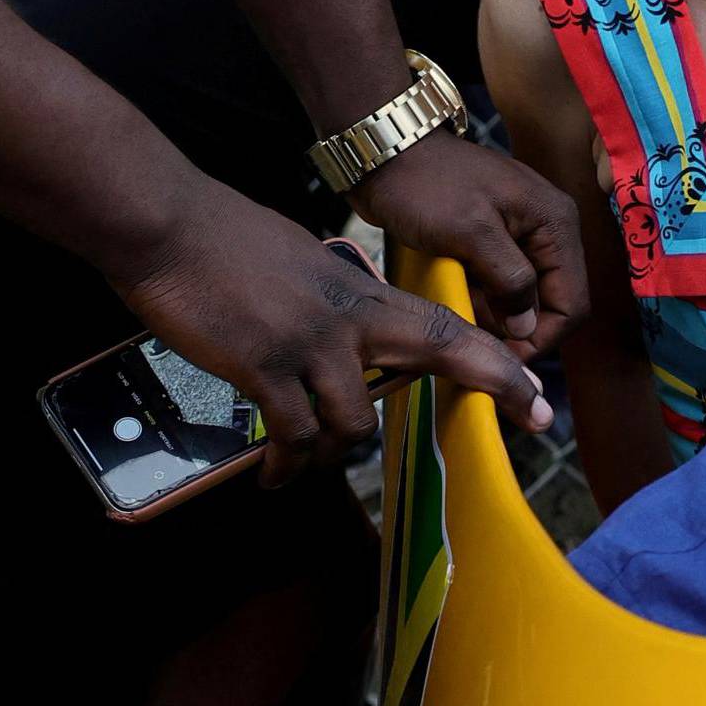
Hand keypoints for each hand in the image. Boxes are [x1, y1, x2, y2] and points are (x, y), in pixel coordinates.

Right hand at [113, 169, 566, 468]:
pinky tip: (273, 479)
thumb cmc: (224, 239)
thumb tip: (349, 328)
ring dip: (335, 455)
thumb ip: (335, 300)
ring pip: (354, 425)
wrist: (168, 226)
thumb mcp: (301, 262)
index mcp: (359, 294)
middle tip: (533, 419)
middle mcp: (349, 319)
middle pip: (441, 352)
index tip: (537, 394)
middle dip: (494, 385)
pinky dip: (286, 467)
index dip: (497, 362)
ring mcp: (310, 344)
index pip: (445, 327)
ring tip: (306, 463)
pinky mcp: (264, 368)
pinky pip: (293, 437)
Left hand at [352, 132, 584, 361]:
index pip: (573, 302)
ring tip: (461, 315)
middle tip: (475, 339)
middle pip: (551, 302)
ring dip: (496, 314)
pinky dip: (481, 299)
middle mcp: (547, 230)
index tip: (503, 358)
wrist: (386, 153)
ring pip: (524, 297)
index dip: (543, 337)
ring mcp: (521, 235)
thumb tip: (527, 328)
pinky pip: (501, 284)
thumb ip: (509, 281)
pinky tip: (455, 298)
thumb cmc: (426, 184)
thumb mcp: (470, 233)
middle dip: (517, 327)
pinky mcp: (495, 241)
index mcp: (554, 222)